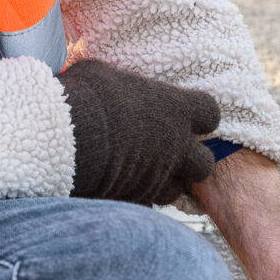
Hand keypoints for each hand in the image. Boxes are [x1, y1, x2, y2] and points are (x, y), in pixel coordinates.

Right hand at [58, 60, 219, 206]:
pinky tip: (117, 187)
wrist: (70, 139)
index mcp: (176, 110)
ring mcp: (160, 178)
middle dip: (191, 162)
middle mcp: (176, 148)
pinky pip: (146, 204)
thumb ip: (124, 86)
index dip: (200, 116)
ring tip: (140, 172)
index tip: (185, 114)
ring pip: (175, 190)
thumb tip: (113, 82)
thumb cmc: (88, 96)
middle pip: (205, 164)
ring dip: (163, 183)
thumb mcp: (107, 75)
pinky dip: (136, 197)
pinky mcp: (139, 200)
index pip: (210, 113)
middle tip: (171, 154)